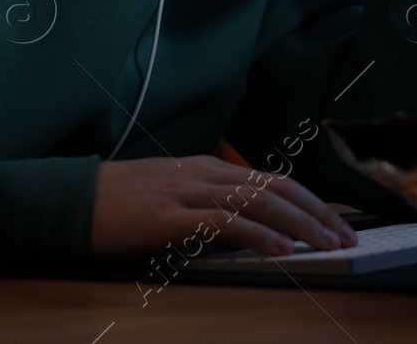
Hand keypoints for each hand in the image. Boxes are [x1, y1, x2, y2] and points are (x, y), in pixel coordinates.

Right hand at [89, 155, 358, 259]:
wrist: (70, 202)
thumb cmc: (118, 205)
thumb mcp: (170, 199)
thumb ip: (208, 208)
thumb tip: (249, 230)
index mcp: (205, 168)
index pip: (271, 179)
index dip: (309, 200)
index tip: (336, 221)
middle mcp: (203, 173)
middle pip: (274, 186)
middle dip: (316, 212)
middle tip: (347, 235)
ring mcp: (186, 191)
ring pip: (258, 200)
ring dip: (299, 224)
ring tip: (326, 243)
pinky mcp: (169, 216)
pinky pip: (224, 222)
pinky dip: (258, 233)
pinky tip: (281, 248)